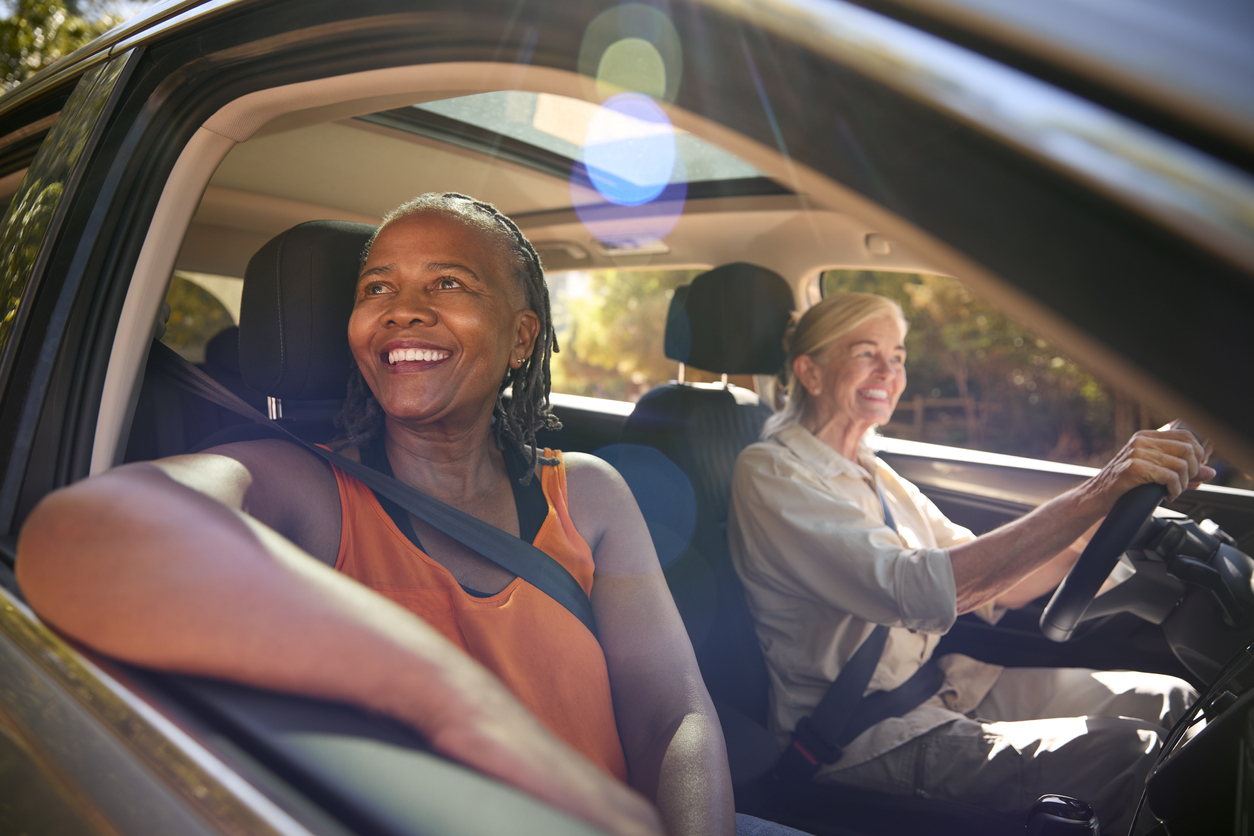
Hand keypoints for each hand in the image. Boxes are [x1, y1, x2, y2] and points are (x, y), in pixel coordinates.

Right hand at [1085, 421, 1214, 512]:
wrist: (1095, 497)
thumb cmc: (1123, 486)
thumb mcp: (1154, 474)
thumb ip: (1182, 470)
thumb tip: (1211, 471)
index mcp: (1146, 437)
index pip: (1186, 436)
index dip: (1198, 453)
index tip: (1193, 471)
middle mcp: (1142, 441)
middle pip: (1188, 449)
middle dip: (1193, 470)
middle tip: (1184, 484)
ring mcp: (1137, 453)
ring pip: (1181, 465)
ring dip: (1183, 484)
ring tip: (1172, 492)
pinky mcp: (1134, 467)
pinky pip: (1170, 477)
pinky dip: (1175, 490)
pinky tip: (1167, 496)